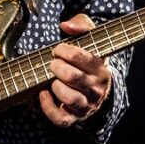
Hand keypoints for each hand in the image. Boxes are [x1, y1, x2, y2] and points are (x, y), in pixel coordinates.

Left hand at [39, 13, 112, 127]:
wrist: (99, 88)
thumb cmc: (89, 59)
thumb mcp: (91, 37)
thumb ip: (81, 25)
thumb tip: (65, 25)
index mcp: (101, 68)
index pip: (80, 56)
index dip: (63, 50)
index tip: (58, 50)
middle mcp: (96, 88)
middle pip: (73, 77)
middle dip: (57, 67)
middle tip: (53, 63)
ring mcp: (87, 105)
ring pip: (71, 99)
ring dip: (56, 86)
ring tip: (53, 79)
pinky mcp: (75, 117)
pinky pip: (61, 118)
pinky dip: (48, 107)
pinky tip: (43, 93)